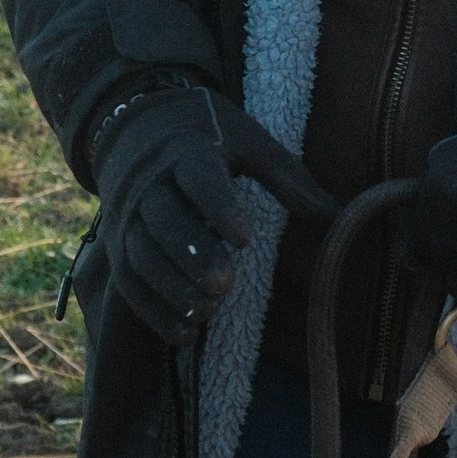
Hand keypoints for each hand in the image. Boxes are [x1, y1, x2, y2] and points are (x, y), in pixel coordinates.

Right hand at [89, 87, 309, 343]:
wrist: (136, 123)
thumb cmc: (209, 133)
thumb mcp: (249, 141)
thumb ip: (289, 179)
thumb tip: (340, 221)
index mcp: (188, 149)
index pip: (198, 176)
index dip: (218, 205)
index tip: (245, 238)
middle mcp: (149, 180)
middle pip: (162, 219)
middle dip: (191, 254)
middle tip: (226, 284)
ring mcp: (127, 213)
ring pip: (140, 254)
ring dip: (172, 288)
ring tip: (209, 311)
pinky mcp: (116, 242)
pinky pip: (128, 281)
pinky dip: (153, 311)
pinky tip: (185, 334)